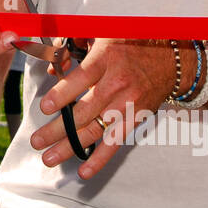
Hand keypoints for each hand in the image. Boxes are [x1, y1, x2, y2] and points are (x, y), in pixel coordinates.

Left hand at [28, 39, 174, 179]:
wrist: (170, 59)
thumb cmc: (129, 45)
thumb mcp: (101, 35)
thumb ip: (72, 47)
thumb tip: (53, 69)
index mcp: (106, 58)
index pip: (80, 79)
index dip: (61, 95)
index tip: (44, 108)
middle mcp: (117, 83)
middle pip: (84, 111)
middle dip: (57, 129)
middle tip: (36, 141)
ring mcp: (128, 103)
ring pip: (95, 130)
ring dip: (70, 146)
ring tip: (49, 158)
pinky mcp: (136, 118)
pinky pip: (116, 141)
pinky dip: (100, 158)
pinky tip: (84, 171)